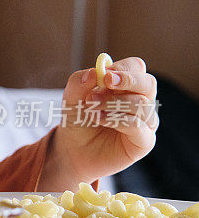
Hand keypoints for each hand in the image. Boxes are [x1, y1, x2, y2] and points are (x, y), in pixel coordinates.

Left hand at [42, 57, 158, 189]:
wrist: (72, 149)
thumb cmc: (77, 119)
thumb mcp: (70, 99)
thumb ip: (79, 83)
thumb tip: (94, 72)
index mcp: (126, 86)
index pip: (136, 68)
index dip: (123, 68)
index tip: (104, 74)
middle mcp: (140, 101)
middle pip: (148, 83)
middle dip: (127, 80)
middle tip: (105, 82)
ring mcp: (145, 122)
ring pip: (142, 104)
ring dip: (113, 102)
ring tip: (91, 108)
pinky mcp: (144, 141)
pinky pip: (138, 126)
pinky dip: (117, 119)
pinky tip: (99, 119)